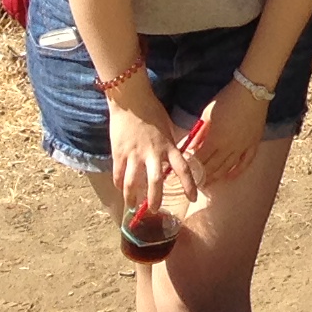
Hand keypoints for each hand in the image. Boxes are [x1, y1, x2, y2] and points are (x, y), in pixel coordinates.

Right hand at [106, 93, 180, 214]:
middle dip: (155, 200)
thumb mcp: (168, 128)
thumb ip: (170, 145)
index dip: (189, 185)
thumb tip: (172, 160)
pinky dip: (119, 184)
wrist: (131, 101)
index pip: (183, 169)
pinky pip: (118, 174)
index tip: (193, 198)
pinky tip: (120, 189)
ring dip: (131, 198)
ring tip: (132, 206)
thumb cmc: (152, 112)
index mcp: (168, 146)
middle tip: (155, 210)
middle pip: (155, 182)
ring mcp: (134, 154)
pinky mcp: (119, 152)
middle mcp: (153, 153)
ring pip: (132, 183)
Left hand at [186, 80, 266, 192]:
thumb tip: (188, 146)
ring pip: (228, 168)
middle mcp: (229, 147)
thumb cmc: (227, 98)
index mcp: (216, 139)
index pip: (200, 159)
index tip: (184, 172)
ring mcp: (243, 147)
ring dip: (216, 177)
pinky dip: (237, 172)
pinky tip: (229, 177)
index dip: (192, 167)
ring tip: (207, 183)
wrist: (251, 90)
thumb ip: (198, 132)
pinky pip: (245, 162)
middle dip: (202, 176)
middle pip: (213, 167)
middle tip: (193, 182)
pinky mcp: (253, 143)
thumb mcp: (207, 114)